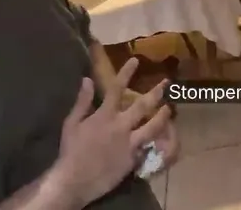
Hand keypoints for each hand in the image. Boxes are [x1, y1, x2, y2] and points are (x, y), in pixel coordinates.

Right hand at [51, 59, 170, 206]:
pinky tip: (163, 137)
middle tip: (166, 84)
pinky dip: (155, 140)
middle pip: (142, 105)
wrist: (76, 179)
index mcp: (104, 115)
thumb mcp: (71, 123)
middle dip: (155, 93)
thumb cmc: (71, 150)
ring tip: (169, 109)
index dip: (127, 73)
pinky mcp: (133, 158)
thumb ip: (82, 101)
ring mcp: (129, 143)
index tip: (136, 61)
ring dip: (162, 116)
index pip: (117, 88)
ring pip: (152, 126)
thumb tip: (88, 80)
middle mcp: (120, 126)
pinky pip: (148, 146)